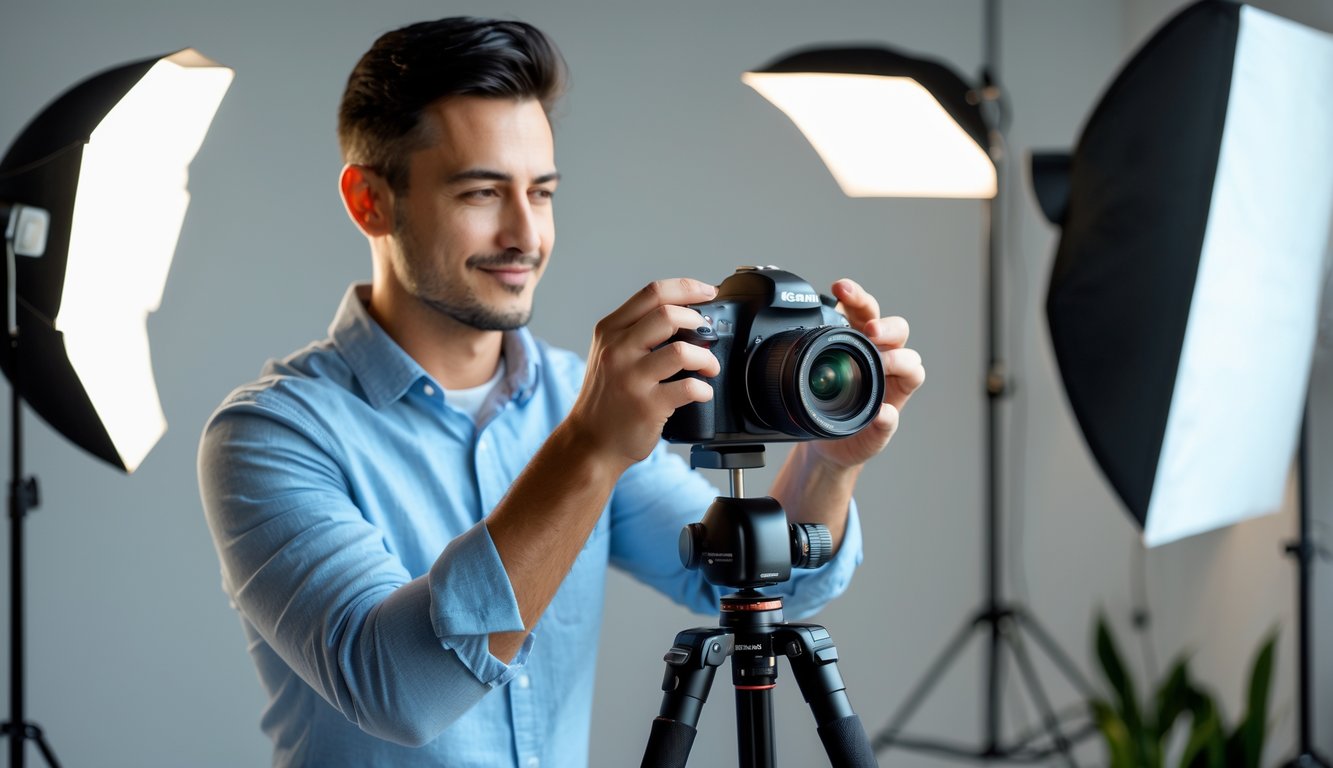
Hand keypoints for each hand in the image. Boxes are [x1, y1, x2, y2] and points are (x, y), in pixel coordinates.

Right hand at [566, 278, 720, 469]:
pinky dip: (704, 389)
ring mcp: (631, 378)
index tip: (707, 292)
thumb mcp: (608, 353)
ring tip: (709, 366)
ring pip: (682, 351)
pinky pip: (688, 388)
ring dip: (706, 357)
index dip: (687, 288)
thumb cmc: (606, 397)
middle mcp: (617, 350)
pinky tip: (702, 392)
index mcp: (610, 330)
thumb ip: (636, 332)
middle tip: (706, 333)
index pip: (652, 293)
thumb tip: (685, 315)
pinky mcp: (646, 405)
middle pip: (668, 314)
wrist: (590, 442)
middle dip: (697, 320)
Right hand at [807, 278, 924, 469]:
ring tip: (843, 293)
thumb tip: (885, 413)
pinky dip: (841, 301)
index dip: (900, 362)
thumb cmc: (855, 438)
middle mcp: (886, 359)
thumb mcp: (870, 443)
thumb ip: (881, 430)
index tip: (882, 365)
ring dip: (860, 301)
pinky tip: (832, 294)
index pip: (911, 365)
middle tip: (871, 330)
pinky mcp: (841, 335)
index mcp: (899, 383)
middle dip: (886, 327)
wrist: (829, 438)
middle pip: (897, 331)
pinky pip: (845, 313)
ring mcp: (863, 344)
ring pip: (871, 313)